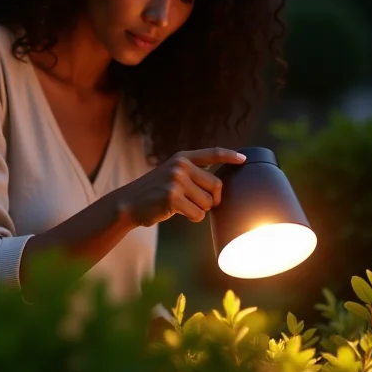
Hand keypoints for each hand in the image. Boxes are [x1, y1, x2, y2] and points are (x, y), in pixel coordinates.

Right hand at [112, 148, 246, 228]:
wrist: (128, 203)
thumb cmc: (154, 193)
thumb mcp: (171, 174)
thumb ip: (192, 174)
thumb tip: (219, 186)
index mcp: (182, 157)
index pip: (211, 154)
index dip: (229, 156)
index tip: (243, 159)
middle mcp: (181, 166)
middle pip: (216, 186)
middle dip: (210, 199)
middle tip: (194, 202)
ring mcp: (176, 180)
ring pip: (208, 202)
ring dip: (199, 209)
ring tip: (180, 205)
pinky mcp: (173, 197)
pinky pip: (198, 214)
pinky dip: (192, 218)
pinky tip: (176, 212)